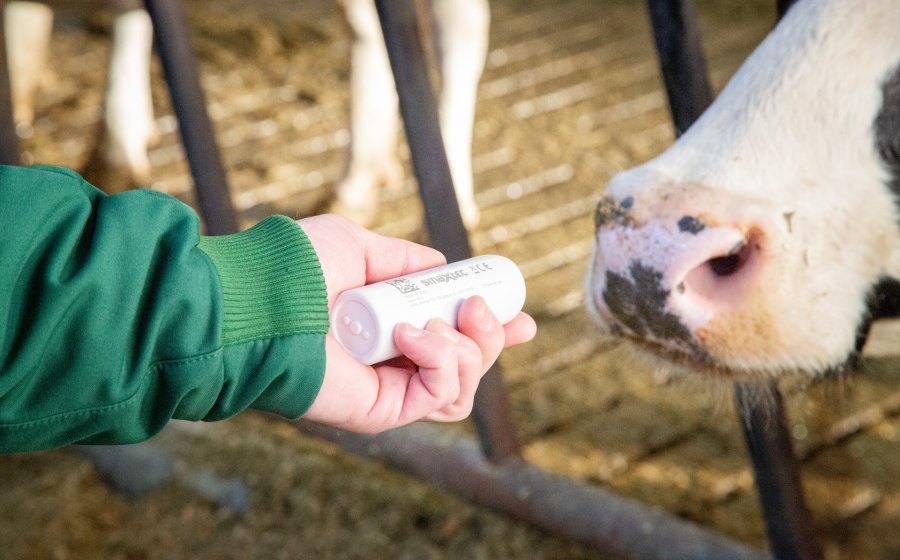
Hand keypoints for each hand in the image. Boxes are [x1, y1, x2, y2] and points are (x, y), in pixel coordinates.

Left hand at [297, 214, 536, 432]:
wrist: (262, 301)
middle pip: (469, 366)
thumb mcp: (360, 247)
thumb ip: (402, 259)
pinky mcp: (384, 413)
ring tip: (432, 323)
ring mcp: (390, 391)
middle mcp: (393, 363)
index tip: (521, 318)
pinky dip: (442, 362)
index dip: (492, 333)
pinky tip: (412, 336)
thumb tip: (441, 266)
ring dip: (469, 350)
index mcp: (390, 328)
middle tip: (482, 309)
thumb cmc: (299, 270)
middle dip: (492, 339)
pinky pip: (442, 396)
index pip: (453, 340)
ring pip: (464, 386)